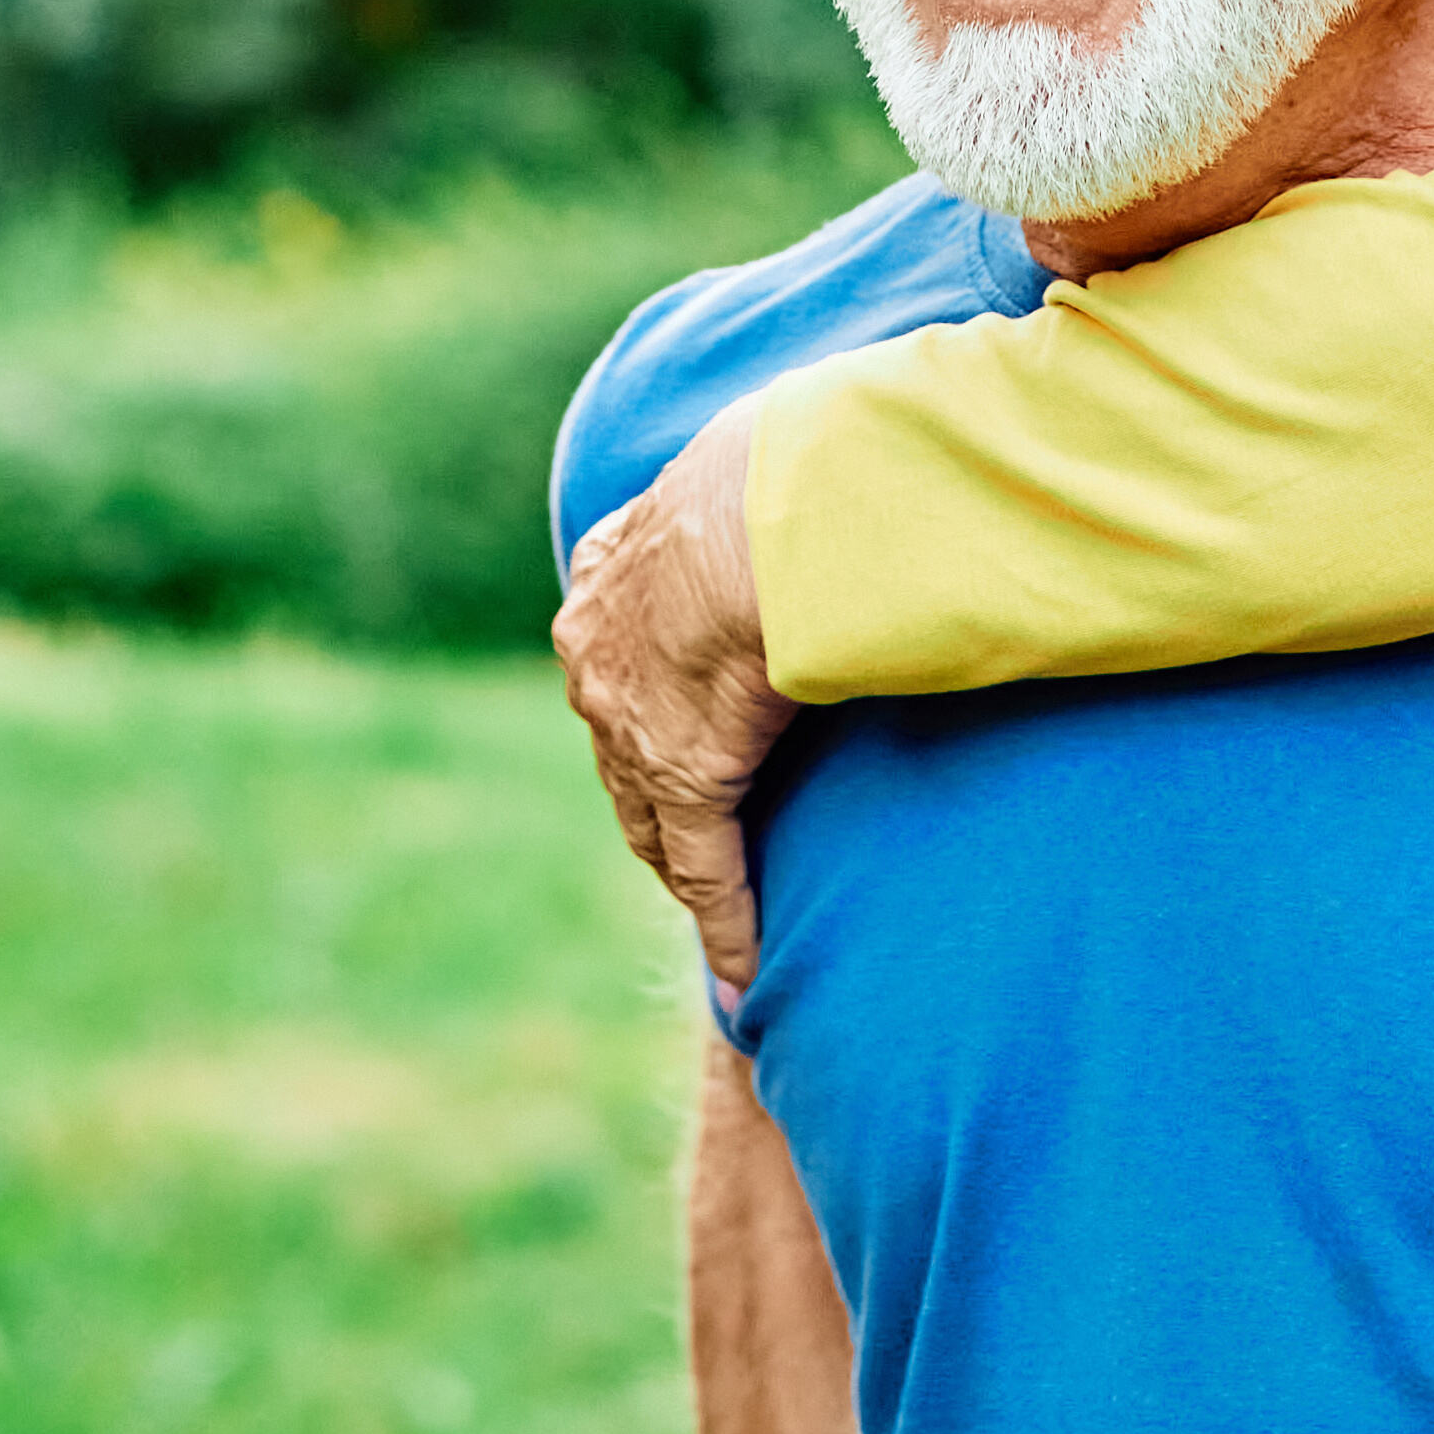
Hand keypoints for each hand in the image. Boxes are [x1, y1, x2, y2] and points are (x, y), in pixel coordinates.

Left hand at [557, 402, 793, 982]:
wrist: (768, 511)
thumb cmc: (784, 467)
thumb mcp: (751, 474)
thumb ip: (765, 503)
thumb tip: (835, 470)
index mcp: (611, 572)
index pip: (622, 665)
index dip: (648, 709)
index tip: (674, 738)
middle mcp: (599, 650)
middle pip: (621, 748)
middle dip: (655, 794)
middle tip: (693, 840)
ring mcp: (634, 721)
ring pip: (652, 813)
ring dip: (686, 857)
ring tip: (721, 903)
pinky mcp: (685, 775)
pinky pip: (704, 864)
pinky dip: (727, 919)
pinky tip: (745, 966)